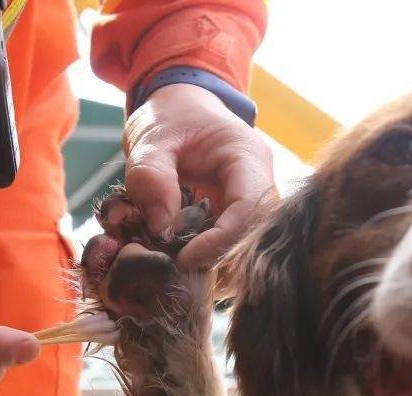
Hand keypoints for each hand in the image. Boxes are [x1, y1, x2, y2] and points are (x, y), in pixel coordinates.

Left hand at [123, 82, 275, 271]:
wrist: (180, 108)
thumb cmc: (170, 116)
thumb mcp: (151, 137)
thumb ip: (151, 176)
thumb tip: (162, 228)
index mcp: (248, 157)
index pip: (251, 208)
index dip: (221, 240)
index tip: (184, 258)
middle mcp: (260, 183)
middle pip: (255, 234)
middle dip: (220, 259)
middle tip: (179, 271)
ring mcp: (251, 202)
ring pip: (247, 246)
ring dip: (215, 264)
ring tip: (177, 269)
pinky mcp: (236, 216)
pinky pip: (231, 245)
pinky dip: (208, 258)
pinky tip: (181, 260)